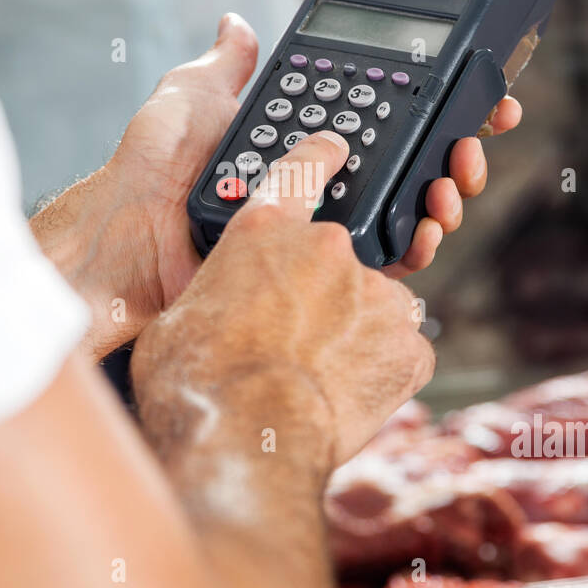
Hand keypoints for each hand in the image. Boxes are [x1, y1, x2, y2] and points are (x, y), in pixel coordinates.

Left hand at [31, 14, 520, 360]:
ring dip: (444, 194)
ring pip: (405, 216)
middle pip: (407, 170)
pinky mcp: (317, 277)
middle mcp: (316, 192)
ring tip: (453, 179)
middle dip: (453, 153)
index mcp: (298, 150)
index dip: (431, 112)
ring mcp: (319, 235)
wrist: (128, 237)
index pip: (381, 124)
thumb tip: (235, 21)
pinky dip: (416, 243)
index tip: (474, 96)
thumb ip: (226, 66)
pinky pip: (379, 262)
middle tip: (471, 141)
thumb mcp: (192, 96)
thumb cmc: (150, 169)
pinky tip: (430, 223)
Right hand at [131, 130, 434, 474]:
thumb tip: (217, 313)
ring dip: (355, 332)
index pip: (300, 171)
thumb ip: (214, 296)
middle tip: (290, 340)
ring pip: (375, 307)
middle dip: (322, 294)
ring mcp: (377, 297)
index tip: (335, 148)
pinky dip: (382, 372)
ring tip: (313, 376)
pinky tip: (345, 396)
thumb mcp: (178, 317)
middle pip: (339, 260)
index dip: (319, 156)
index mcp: (264, 231)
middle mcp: (328, 250)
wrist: (243, 439)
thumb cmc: (195, 382)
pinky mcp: (409, 349)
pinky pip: (403, 353)